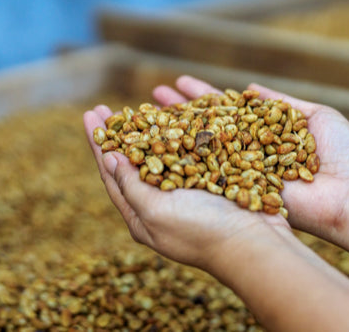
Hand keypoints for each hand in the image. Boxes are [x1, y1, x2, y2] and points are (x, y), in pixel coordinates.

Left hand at [83, 82, 289, 270]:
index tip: (90, 114)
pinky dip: (183, 133)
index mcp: (142, 215)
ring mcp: (188, 191)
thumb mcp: (155, 211)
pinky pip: (192, 152)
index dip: (99, 143)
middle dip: (120, 133)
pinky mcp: (212, 180)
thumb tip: (108, 158)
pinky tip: (178, 116)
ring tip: (140, 106)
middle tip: (107, 107)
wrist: (257, 243)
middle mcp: (162, 202)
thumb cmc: (203, 231)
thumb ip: (130, 184)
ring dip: (150, 129)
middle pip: (134, 162)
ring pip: (164, 153)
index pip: (112, 175)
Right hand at [150, 76, 348, 238]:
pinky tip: (163, 145)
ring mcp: (240, 170)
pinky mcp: (240, 189)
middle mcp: (246, 151)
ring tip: (148, 114)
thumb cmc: (342, 154)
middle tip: (153, 96)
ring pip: (201, 147)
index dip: (202, 96)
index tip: (179, 82)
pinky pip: (211, 172)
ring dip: (174, 131)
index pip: (226, 110)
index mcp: (263, 132)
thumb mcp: (315, 116)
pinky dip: (187, 159)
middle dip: (180, 111)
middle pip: (206, 126)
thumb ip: (279, 102)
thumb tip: (248, 87)